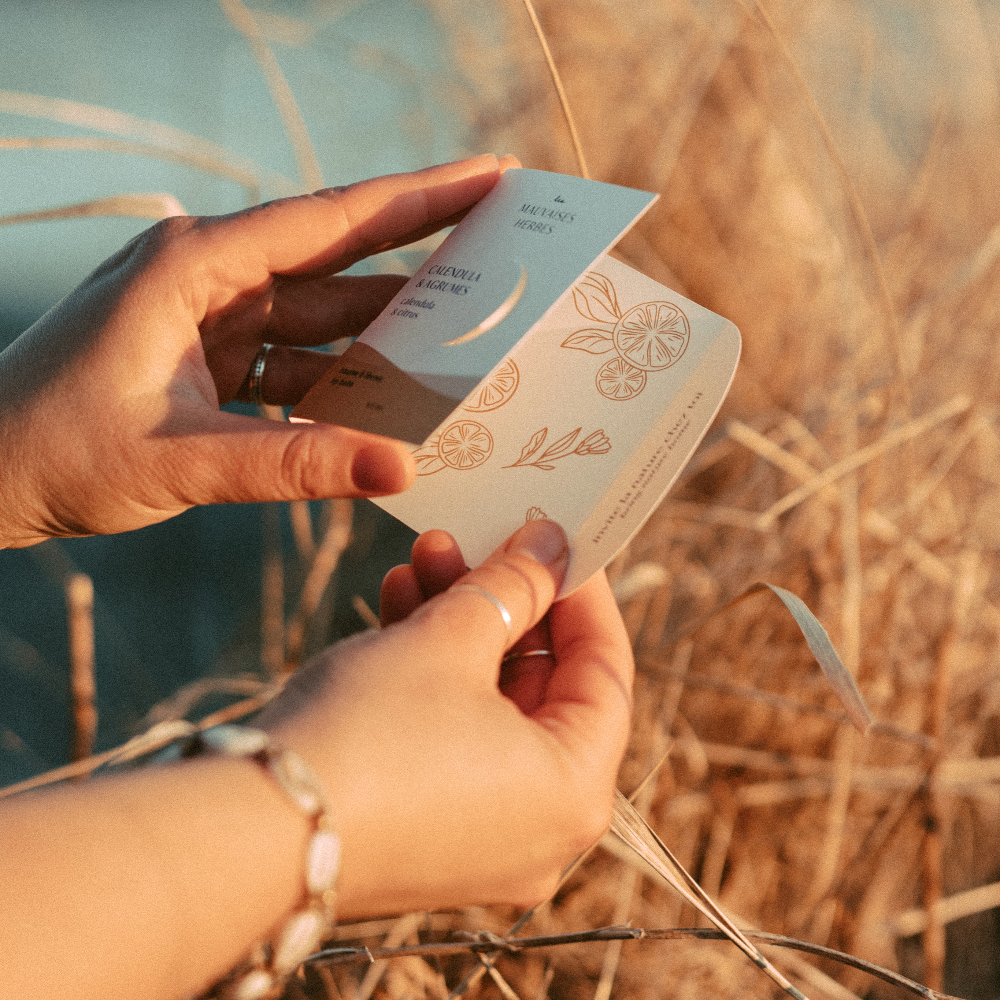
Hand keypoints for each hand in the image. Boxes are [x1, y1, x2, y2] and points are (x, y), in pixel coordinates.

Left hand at [0, 155, 516, 547]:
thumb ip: (291, 467)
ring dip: (386, 337)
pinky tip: (389, 402)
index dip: (417, 198)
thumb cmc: (52, 450)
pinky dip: (341, 385)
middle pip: (338, 260)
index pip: (330, 221)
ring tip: (463, 341)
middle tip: (500, 241)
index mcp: (196, 265)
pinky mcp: (210, 360)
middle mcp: (209, 278)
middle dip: (421, 254)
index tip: (487, 176)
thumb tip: (400, 468)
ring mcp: (211, 320)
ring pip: (323, 321)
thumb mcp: (178, 459)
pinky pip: (296, 366)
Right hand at [258, 520, 634, 916]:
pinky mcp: (427, 833)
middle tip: (476, 538)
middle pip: (543, 685)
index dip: (582, 593)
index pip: (605, 671)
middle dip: (503, 600)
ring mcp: (482, 838)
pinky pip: (452, 738)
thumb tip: (550, 543)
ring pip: (490, 705)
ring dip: (459, 626)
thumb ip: (512, 585)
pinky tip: (398, 606)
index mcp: (574, 792)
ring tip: (422, 557)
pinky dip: (433, 676)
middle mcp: (541, 829)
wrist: (244, 834)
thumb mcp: (450, 639)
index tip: (558, 538)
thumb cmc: (368, 734)